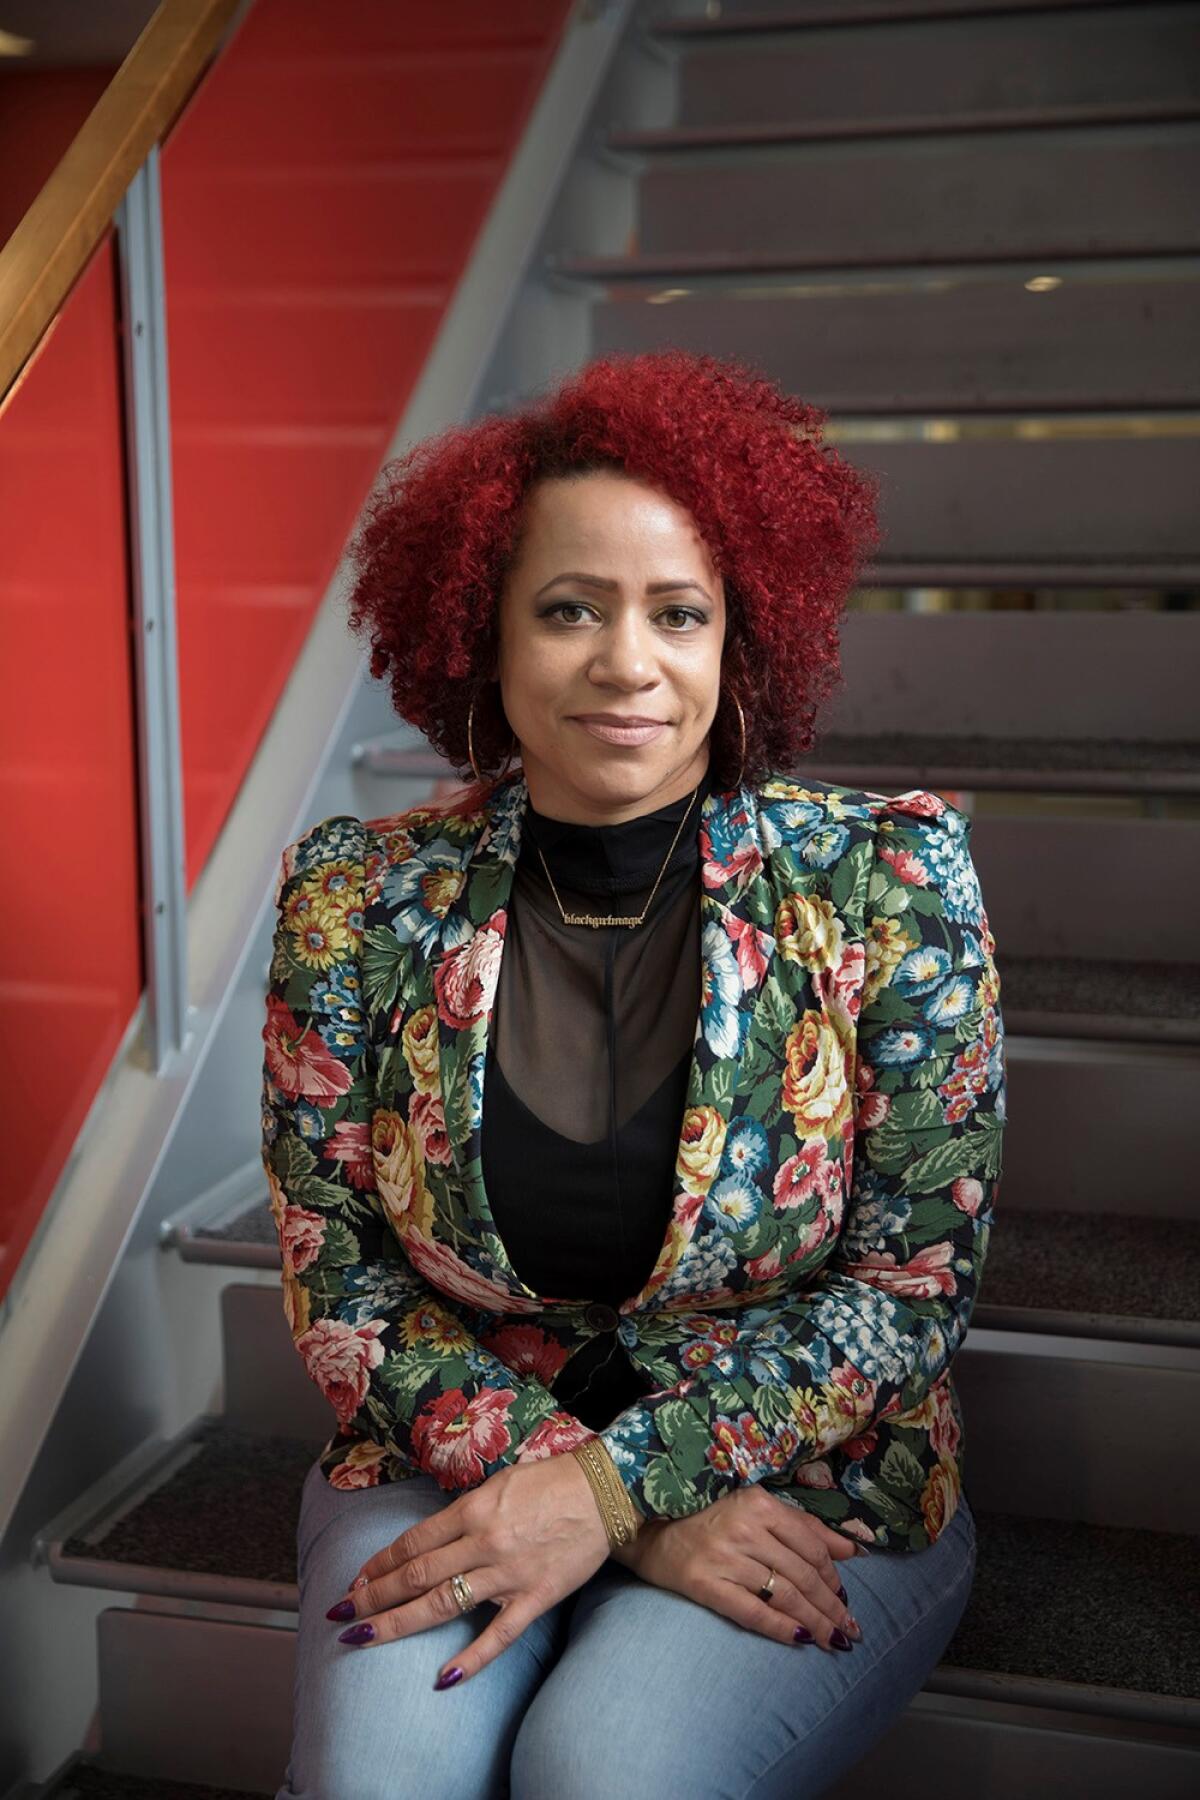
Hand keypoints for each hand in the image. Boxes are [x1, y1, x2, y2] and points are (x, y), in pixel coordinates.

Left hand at [324, 1453, 610, 1685]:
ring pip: (443, 1604)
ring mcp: (508, 1574)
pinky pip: (499, 1634)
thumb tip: (432, 1536)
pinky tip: (444, 1678)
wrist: (604, 1492)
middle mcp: (483, 1542)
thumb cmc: (550, 1481)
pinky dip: (472, 1658)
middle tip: (343, 1614)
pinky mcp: (535, 1598)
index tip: (357, 1580)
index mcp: (473, 1509)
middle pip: (416, 1575)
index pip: (413, 1543)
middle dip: (374, 1595)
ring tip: (365, 1637)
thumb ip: (465, 1511)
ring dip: (398, 1622)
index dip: (379, 1564)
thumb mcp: (499, 1483)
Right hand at [609, 1486, 864, 1652]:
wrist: (645, 1527)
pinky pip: (753, 1613)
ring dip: (815, 1622)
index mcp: (759, 1503)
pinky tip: (800, 1641)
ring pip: (784, 1595)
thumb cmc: (705, 1515)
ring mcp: (724, 1557)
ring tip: (833, 1640)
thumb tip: (853, 1550)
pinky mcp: (704, 1584)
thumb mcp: (754, 1509)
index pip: (811, 1544)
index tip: (844, 1596)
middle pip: (802, 1574)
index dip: (833, 1575)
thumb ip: (803, 1526)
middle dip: (831, 1606)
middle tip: (849, 1629)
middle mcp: (744, 1527)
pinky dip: (781, 1629)